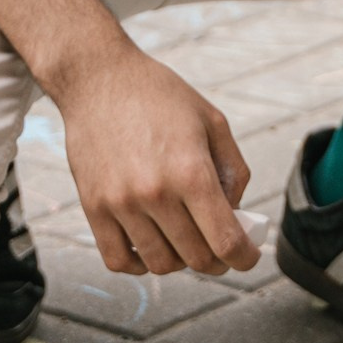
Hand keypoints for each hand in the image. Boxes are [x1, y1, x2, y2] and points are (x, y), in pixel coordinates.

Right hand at [55, 40, 259, 277]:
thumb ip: (233, 171)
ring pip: (159, 264)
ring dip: (180, 262)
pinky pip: (118, 260)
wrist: (99, 78)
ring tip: (185, 241)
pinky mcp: (93, 207)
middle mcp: (156, 193)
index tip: (249, 258)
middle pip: (196, 258)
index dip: (244, 258)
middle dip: (217, 261)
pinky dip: (139, 264)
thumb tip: (235, 215)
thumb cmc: (160, 95)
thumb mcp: (212, 121)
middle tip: (220, 249)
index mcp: (191, 170)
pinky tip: (151, 245)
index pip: (225, 240)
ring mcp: (121, 204)